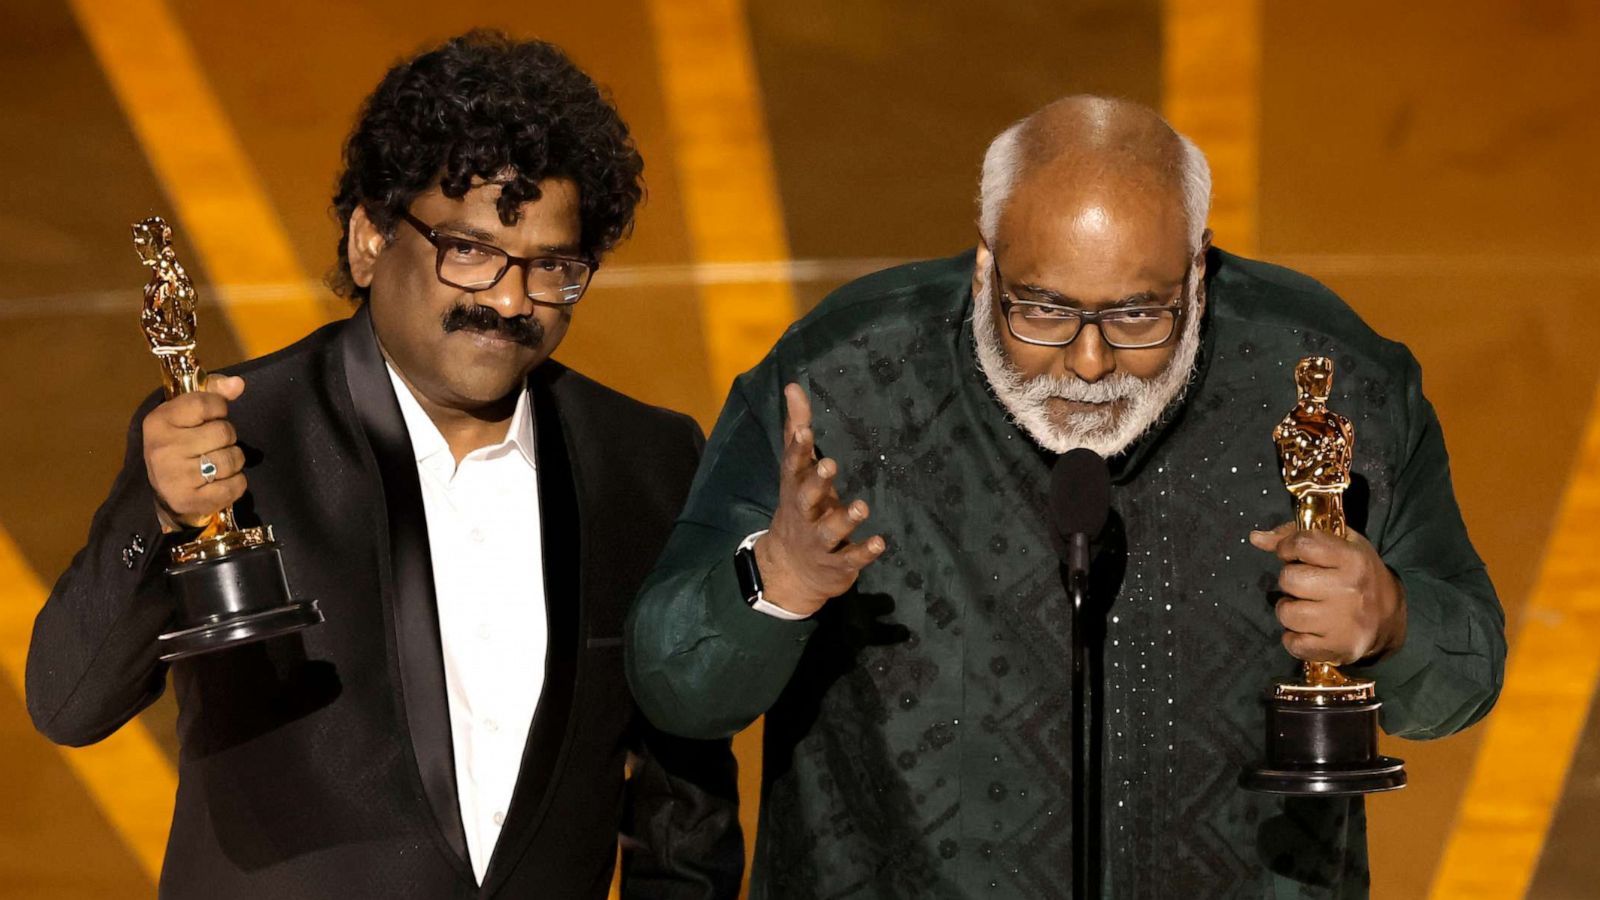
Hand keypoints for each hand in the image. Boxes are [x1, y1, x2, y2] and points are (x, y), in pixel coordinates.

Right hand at [141, 375, 247, 528]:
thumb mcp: (187, 413)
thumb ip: (213, 393)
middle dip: (227, 437)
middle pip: (224, 432)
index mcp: (159, 420)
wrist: (166, 489)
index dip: (219, 408)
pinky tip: (221, 481)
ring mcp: (175, 476)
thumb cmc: (180, 442)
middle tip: (214, 444)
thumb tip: (238, 384)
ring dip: (234, 460)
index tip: (212, 416)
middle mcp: (163, 448)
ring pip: (232, 459)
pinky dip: (236, 483)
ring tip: (218, 462)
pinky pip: (235, 485)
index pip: (205, 403)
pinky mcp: (190, 500)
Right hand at [754, 384, 885, 616]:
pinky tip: (880, 542)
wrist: (789, 570)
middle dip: (816, 483)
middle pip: (806, 497)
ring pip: (829, 531)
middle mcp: (804, 514)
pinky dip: (864, 552)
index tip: (805, 431)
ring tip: (862, 507)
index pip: (793, 466)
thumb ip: (797, 430)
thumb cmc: (800, 508)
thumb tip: (793, 387)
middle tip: (830, 465)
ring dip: (844, 519)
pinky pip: (850, 558)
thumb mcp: (796, 472)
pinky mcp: (836, 564)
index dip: (798, 449)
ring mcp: (818, 541)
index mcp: (795, 488)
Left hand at [1249, 521, 1406, 664]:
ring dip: (1289, 610)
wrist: (1389, 618)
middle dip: (1290, 580)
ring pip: (1287, 613)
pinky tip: (1308, 630)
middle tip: (1305, 585)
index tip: (1292, 555)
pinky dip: (1294, 638)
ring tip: (1306, 607)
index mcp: (1352, 559)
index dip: (1288, 548)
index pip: (1303, 544)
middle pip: (1289, 579)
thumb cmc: (1358, 575)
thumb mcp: (1339, 545)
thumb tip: (1256, 538)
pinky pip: (1294, 644)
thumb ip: (1296, 536)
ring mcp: (1343, 622)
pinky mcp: (1337, 648)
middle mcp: (1349, 590)